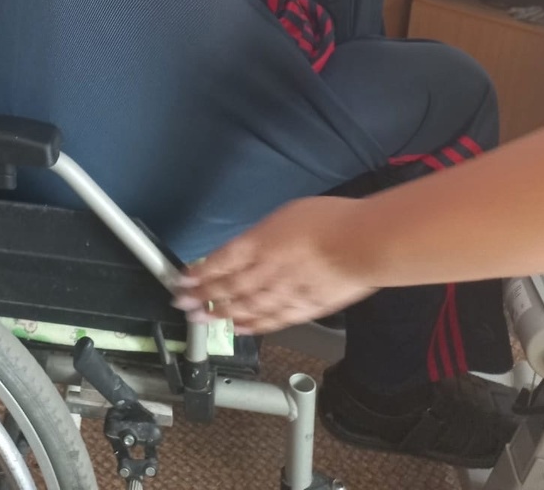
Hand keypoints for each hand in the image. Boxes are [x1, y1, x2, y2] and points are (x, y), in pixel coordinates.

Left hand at [172, 197, 376, 333]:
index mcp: (259, 243)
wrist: (361, 244)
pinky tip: (239, 328)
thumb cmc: (329, 220)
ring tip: (201, 319)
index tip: (181, 280)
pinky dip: (252, 325)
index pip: (220, 262)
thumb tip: (250, 247)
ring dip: (221, 313)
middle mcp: (265, 271)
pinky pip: (272, 320)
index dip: (199, 273)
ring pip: (245, 307)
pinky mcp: (303, 308)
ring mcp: (283, 293)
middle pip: (227, 287)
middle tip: (183, 304)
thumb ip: (263, 236)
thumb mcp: (286, 215)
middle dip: (201, 296)